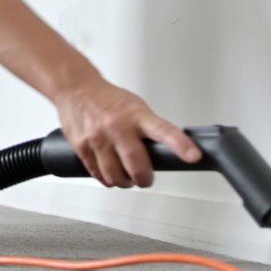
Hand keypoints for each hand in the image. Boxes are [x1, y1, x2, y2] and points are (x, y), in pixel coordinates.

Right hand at [52, 80, 201, 187]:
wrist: (76, 89)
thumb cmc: (108, 99)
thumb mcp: (136, 108)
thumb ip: (150, 129)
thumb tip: (168, 150)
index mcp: (137, 116)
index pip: (164, 131)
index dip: (180, 145)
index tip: (194, 156)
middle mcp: (117, 127)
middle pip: (136, 165)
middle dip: (144, 178)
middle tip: (145, 178)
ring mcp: (98, 138)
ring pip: (116, 176)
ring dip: (124, 181)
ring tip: (126, 176)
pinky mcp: (82, 148)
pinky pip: (98, 175)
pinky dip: (107, 178)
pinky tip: (109, 171)